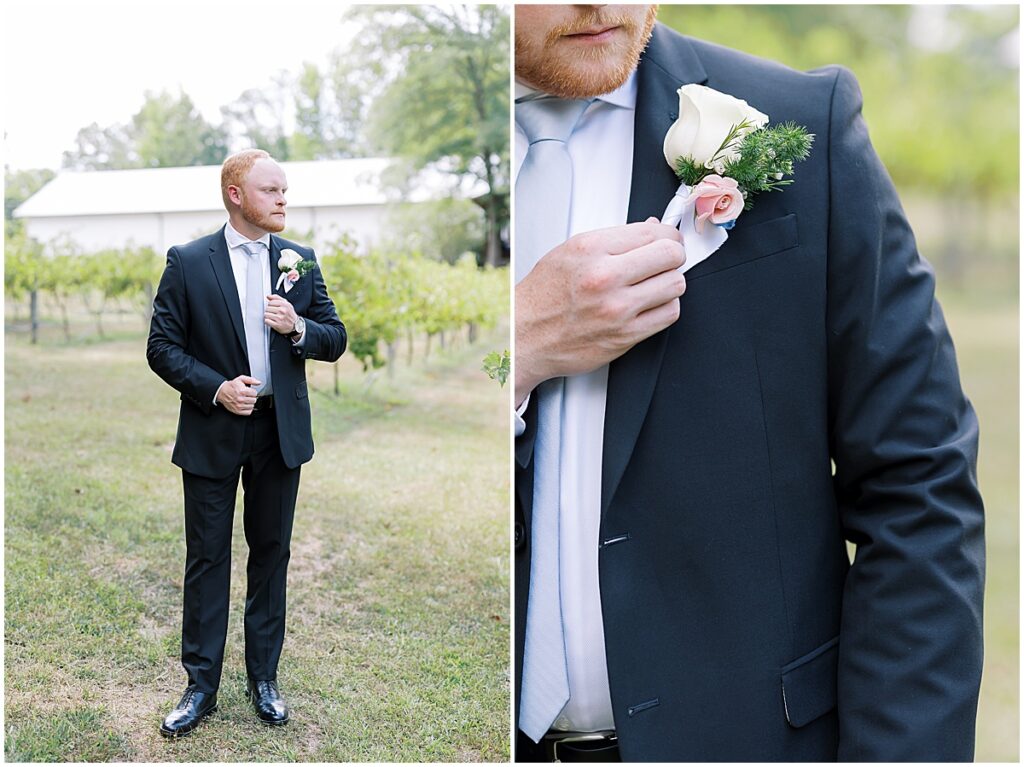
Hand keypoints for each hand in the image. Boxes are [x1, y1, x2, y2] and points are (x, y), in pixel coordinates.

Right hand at [216, 375, 261, 415]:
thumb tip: (258, 382)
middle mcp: (241, 399)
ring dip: (250, 403)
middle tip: (247, 396)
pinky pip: (249, 412)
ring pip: (252, 406)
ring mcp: (239, 406)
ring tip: (245, 400)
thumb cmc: (231, 386)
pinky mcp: (237, 411)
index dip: (253, 391)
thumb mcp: (240, 379)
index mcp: (242, 391)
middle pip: (254, 400)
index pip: (255, 393)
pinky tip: (245, 405)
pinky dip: (248, 409)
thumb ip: (251, 380)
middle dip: (252, 397)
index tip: (249, 391)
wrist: (222, 392)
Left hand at [264, 295, 298, 333]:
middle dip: (269, 311)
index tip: (274, 308)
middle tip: (274, 313)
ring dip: (268, 316)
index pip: (270, 302)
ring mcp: (279, 318)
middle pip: (267, 308)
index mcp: (284, 304)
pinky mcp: (277, 325)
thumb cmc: (290, 314)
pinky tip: (272, 321)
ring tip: (273, 317)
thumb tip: (268, 296)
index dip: (271, 305)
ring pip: (266, 314)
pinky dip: (268, 321)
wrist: (295, 325)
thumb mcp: (286, 304)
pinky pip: (266, 321)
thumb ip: (277, 298)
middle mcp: (282, 311)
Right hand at [515, 218, 685, 405]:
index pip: (653, 232)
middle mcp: (604, 277)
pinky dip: (665, 307)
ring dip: (669, 282)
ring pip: (676, 284)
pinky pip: (669, 314)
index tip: (667, 240)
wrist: (525, 335)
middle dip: (673, 255)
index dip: (667, 234)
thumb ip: (614, 239)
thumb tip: (652, 228)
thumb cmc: (544, 295)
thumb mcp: (570, 252)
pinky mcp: (626, 335)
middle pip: (671, 255)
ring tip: (653, 284)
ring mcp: (617, 309)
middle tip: (664, 260)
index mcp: (590, 249)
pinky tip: (650, 304)